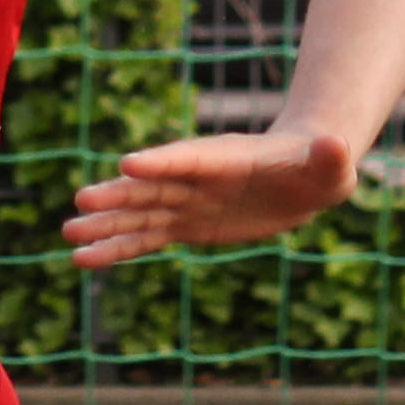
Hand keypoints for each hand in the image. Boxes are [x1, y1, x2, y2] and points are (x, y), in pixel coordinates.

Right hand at [64, 128, 360, 266]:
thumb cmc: (319, 166)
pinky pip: (146, 239)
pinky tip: (86, 260)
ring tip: (69, 237)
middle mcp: (197, 179)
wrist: (304, 177)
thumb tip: (336, 144)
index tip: (128, 164)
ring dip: (107, 226)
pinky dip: (118, 249)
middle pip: (152, 187)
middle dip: (120, 194)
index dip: (162, 162)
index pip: (189, 160)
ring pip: (140, 215)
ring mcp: (187, 202)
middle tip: (83, 202)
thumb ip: (329, 156)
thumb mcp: (331, 164)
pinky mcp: (185, 226)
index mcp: (226, 159)